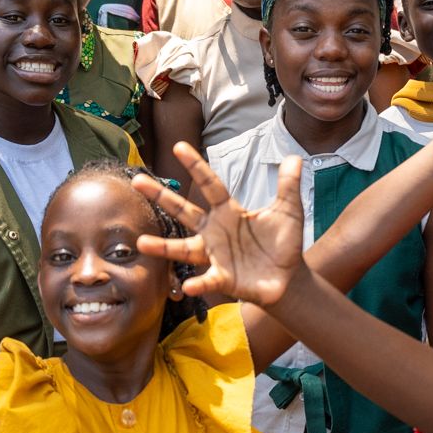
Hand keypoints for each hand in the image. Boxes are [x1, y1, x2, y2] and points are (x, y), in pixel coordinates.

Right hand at [131, 154, 308, 304]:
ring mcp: (215, 255)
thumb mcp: (289, 212)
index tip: (179, 146)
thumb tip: (295, 157)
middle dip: (161, 197)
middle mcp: (214, 231)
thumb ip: (288, 186)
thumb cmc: (283, 244)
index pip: (210, 185)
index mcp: (229, 212)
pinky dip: (198, 283)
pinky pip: (207, 280)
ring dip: (163, 247)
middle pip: (184, 211)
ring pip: (183, 248)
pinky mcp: (223, 278)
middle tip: (137, 180)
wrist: (288, 278)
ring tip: (142, 242)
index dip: (196, 166)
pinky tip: (188, 286)